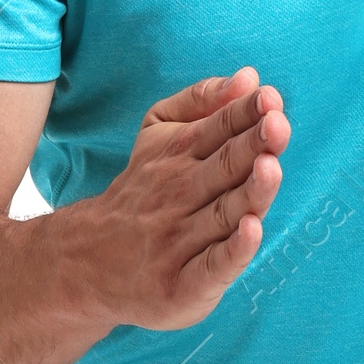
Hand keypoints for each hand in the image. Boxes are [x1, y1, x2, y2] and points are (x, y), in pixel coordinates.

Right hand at [67, 66, 288, 335]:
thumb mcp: (159, 134)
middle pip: (222, 169)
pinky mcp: (184, 286)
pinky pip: (212, 266)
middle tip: (276, 126)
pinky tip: (251, 230)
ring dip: (249, 192)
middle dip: (251, 146)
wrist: (87, 262)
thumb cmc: (143, 192)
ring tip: (269, 168)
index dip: (244, 114)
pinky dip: (232, 250)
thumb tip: (249, 78)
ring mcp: (180, 242)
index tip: (269, 99)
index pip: (218, 130)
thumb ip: (202, 102)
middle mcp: (179, 196)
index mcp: (178, 155)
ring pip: (222, 215)